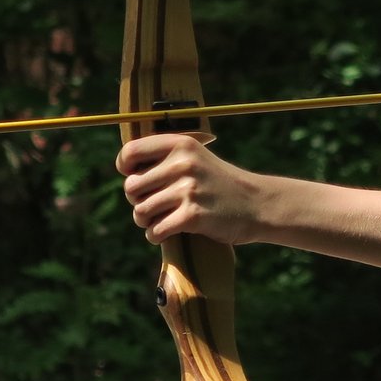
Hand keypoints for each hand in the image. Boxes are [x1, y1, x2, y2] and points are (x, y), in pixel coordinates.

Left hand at [119, 133, 271, 245]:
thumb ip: (165, 159)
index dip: (125, 168)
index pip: (131, 152)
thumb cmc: (218, 184)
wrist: (256, 204)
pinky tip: (167, 232)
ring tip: (159, 220)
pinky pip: (155, 230)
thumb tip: (126, 172)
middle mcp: (183, 164)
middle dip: (137, 201)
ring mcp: (188, 190)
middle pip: (131, 187)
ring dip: (146, 221)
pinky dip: (156, 236)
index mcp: (180, 144)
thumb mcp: (196, 158)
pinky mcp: (192, 216)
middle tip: (153, 206)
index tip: (134, 177)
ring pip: (140, 212)